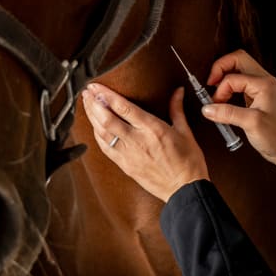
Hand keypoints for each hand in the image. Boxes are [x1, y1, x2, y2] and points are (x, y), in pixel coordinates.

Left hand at [82, 84, 208, 202]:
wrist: (184, 190)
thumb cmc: (187, 163)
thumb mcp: (185, 132)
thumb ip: (177, 110)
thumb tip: (177, 92)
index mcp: (153, 129)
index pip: (124, 108)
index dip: (107, 95)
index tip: (97, 86)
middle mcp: (138, 141)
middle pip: (107, 119)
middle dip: (94, 103)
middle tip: (87, 92)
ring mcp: (129, 155)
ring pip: (102, 133)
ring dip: (92, 117)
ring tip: (87, 104)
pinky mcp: (125, 166)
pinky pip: (105, 148)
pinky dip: (97, 135)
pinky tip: (95, 127)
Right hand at [203, 50, 275, 181]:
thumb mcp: (251, 123)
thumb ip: (228, 113)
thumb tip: (207, 108)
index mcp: (264, 83)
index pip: (233, 77)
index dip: (220, 89)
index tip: (214, 104)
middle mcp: (264, 81)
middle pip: (238, 59)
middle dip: (220, 69)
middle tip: (211, 84)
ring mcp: (262, 87)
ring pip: (239, 69)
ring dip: (225, 78)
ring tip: (218, 94)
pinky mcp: (259, 95)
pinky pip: (241, 82)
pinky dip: (230, 87)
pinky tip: (226, 99)